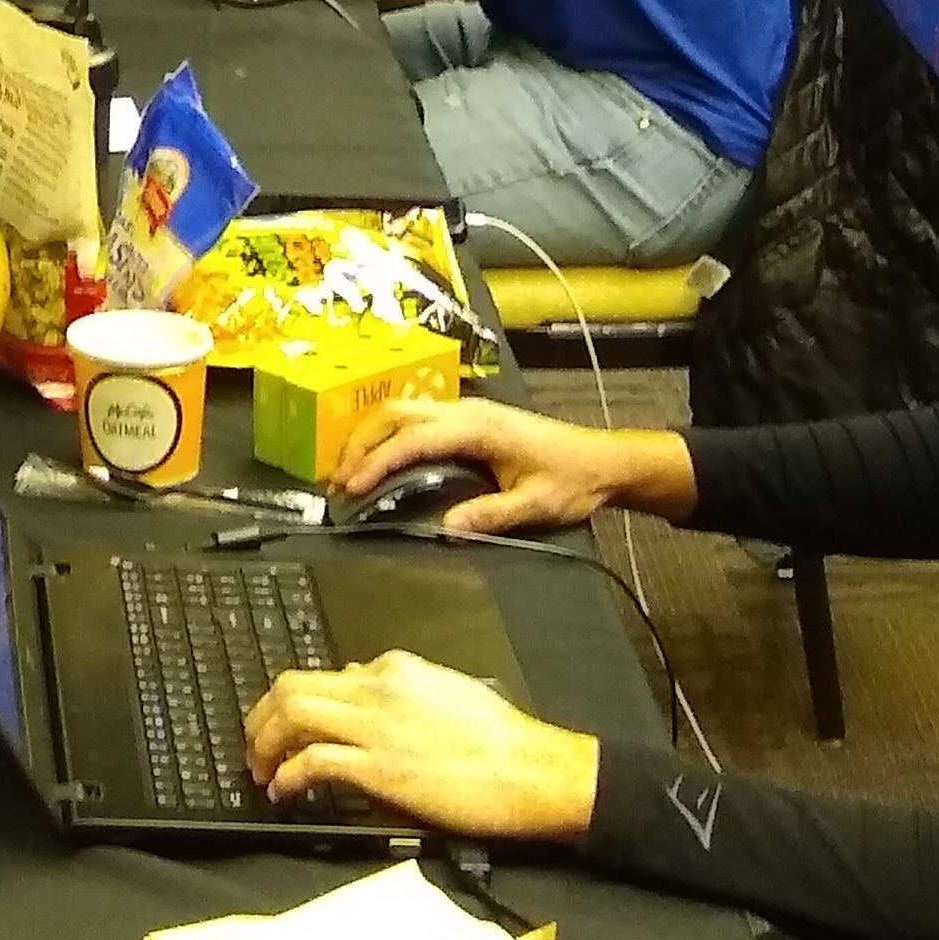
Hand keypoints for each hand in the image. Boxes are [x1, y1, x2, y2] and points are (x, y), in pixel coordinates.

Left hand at [243, 652, 598, 838]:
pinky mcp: (378, 767)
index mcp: (396, 668)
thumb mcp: (449, 691)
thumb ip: (402, 688)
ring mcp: (375, 726)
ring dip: (264, 742)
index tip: (288, 725)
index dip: (298, 703)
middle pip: (293, 685)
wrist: (534, 771)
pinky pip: (313, 761)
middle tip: (254, 744)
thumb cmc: (504, 740)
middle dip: (262, 716)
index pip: (327, 674)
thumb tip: (363, 685)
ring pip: (292, 714)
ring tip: (260, 769)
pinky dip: (288, 775)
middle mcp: (377, 687)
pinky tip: (284, 791)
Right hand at [324, 394, 687, 537]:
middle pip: (395, 412)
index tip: (351, 486)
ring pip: (401, 409)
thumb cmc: (571, 481)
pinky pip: (414, 416)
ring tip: (347, 470)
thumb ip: (492, 514)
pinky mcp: (467, 417)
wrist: (603, 460)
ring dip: (369, 435)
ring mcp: (465, 409)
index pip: (413, 438)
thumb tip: (446, 530)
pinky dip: (386, 434)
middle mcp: (465, 409)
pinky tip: (378, 457)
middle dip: (359, 443)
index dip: (378, 461)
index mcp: (477, 427)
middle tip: (336, 480)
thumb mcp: (536, 504)